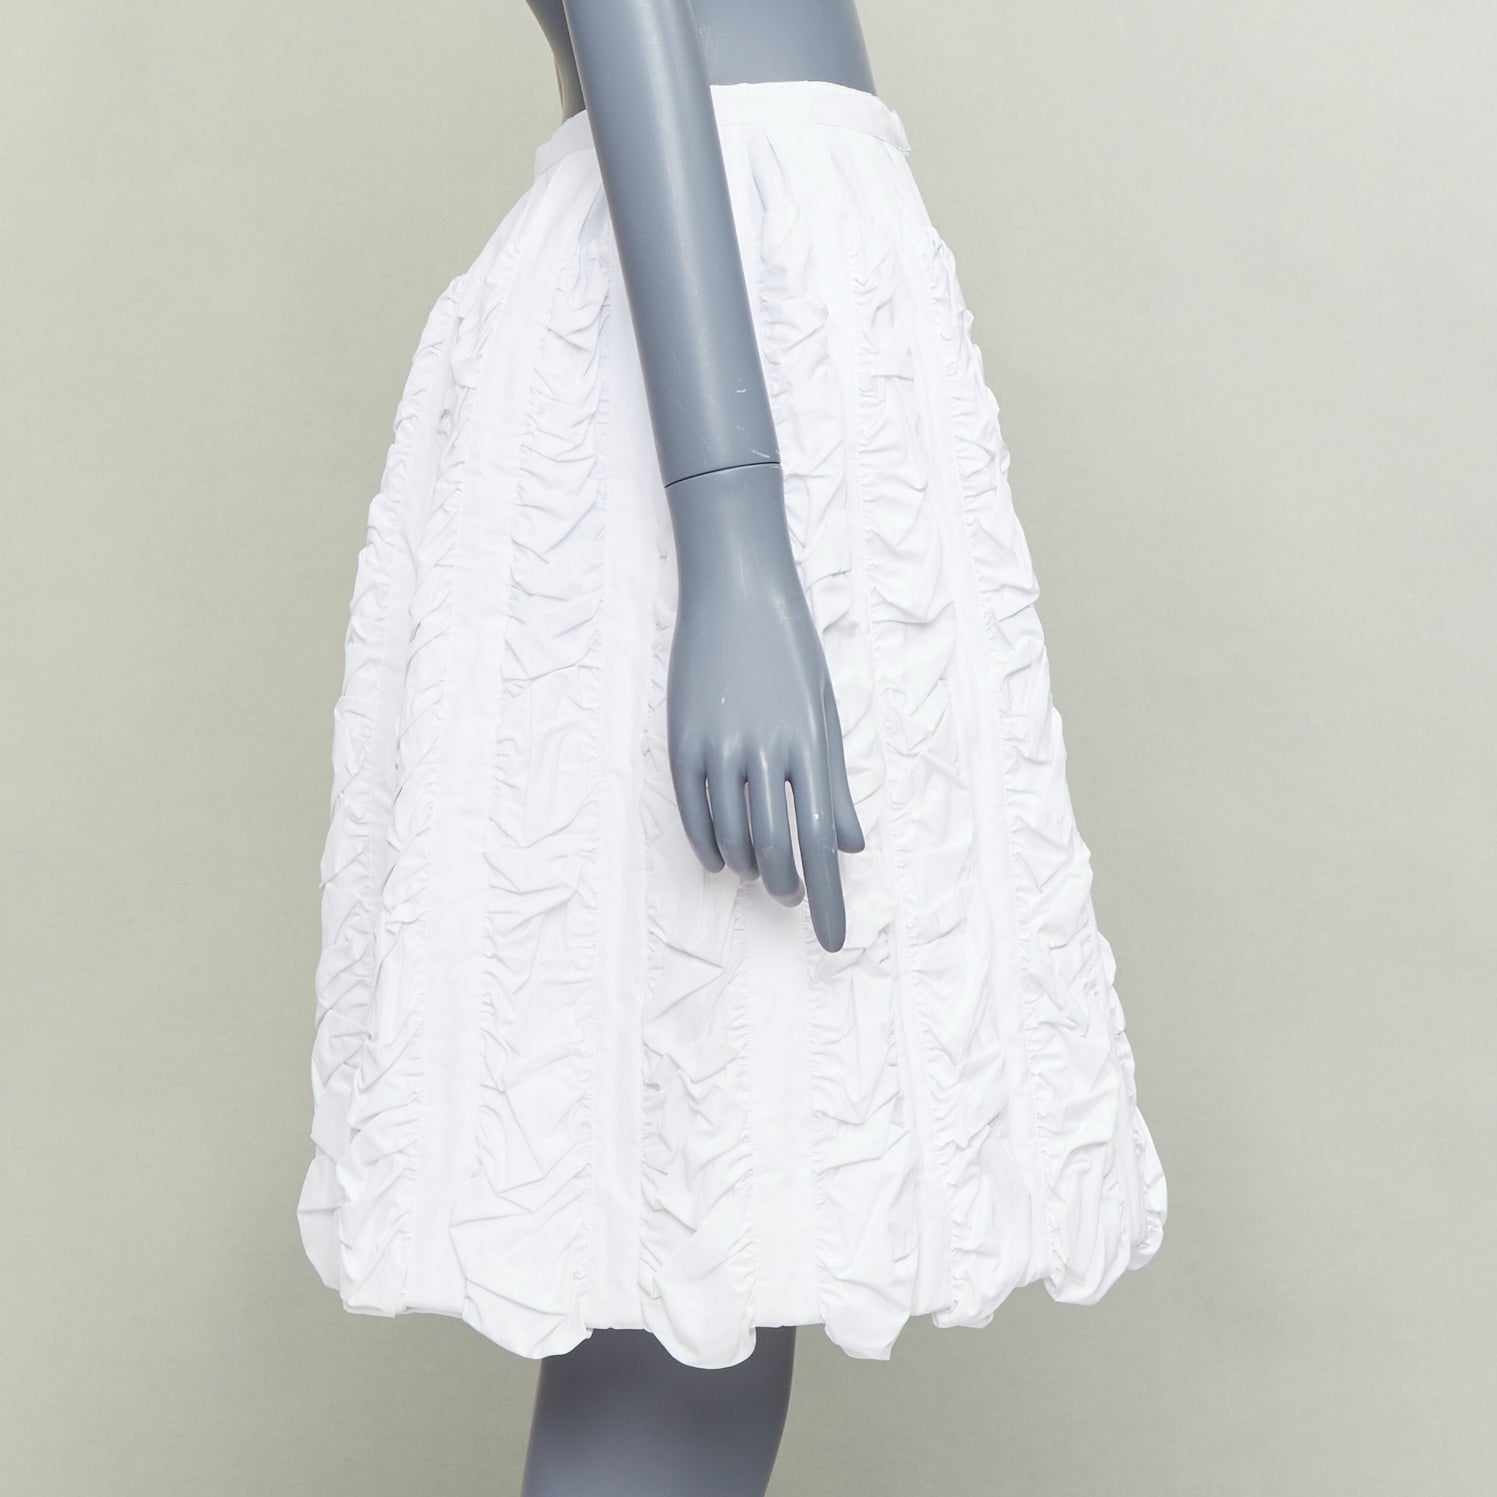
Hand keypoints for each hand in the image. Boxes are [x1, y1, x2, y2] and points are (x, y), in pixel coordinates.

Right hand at [664, 463, 863, 950]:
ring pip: (732, 839)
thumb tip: (852, 846)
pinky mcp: (681, 742)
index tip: (833, 942)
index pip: (821, 845)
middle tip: (793, 896)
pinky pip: (693, 814)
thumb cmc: (790, 651)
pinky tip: (721, 858)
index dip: (828, 899)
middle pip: (775, 851)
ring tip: (762, 874)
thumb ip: (837, 784)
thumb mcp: (824, 714)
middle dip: (788, 887)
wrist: (735, 591)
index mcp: (809, 748)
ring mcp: (718, 749)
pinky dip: (708, 845)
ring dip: (750, 869)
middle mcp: (764, 753)